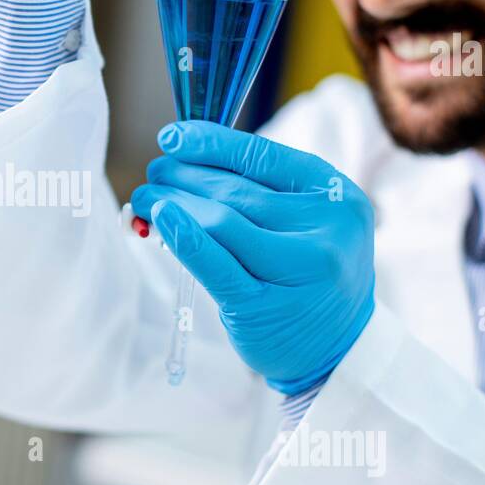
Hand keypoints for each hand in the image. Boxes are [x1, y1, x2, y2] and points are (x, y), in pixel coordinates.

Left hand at [131, 122, 375, 393]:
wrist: (338, 347)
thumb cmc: (310, 274)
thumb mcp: (310, 223)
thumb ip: (265, 191)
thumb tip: (187, 159)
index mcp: (336, 196)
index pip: (263, 157)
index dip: (211, 143)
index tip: (172, 137)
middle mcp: (325, 229)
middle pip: (236, 190)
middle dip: (184, 176)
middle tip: (154, 172)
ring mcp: (298, 270)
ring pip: (221, 222)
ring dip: (173, 203)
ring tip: (146, 197)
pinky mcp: (264, 306)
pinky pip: (214, 264)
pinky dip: (183, 236)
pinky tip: (161, 220)